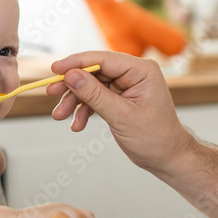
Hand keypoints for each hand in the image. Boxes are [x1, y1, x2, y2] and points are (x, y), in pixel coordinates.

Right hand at [47, 51, 195, 174]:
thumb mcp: (121, 116)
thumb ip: (95, 94)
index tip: (55, 69)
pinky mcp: (120, 98)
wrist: (167, 158)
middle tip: (51, 92)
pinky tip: (77, 124)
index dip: (77, 62)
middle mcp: (134, 74)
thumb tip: (71, 75)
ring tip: (60, 116)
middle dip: (72, 85)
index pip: (103, 59)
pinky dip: (84, 110)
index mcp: (142, 70)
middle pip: (94, 71)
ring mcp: (127, 85)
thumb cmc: (155, 138)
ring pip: (92, 85)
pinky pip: (96, 98)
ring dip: (75, 100)